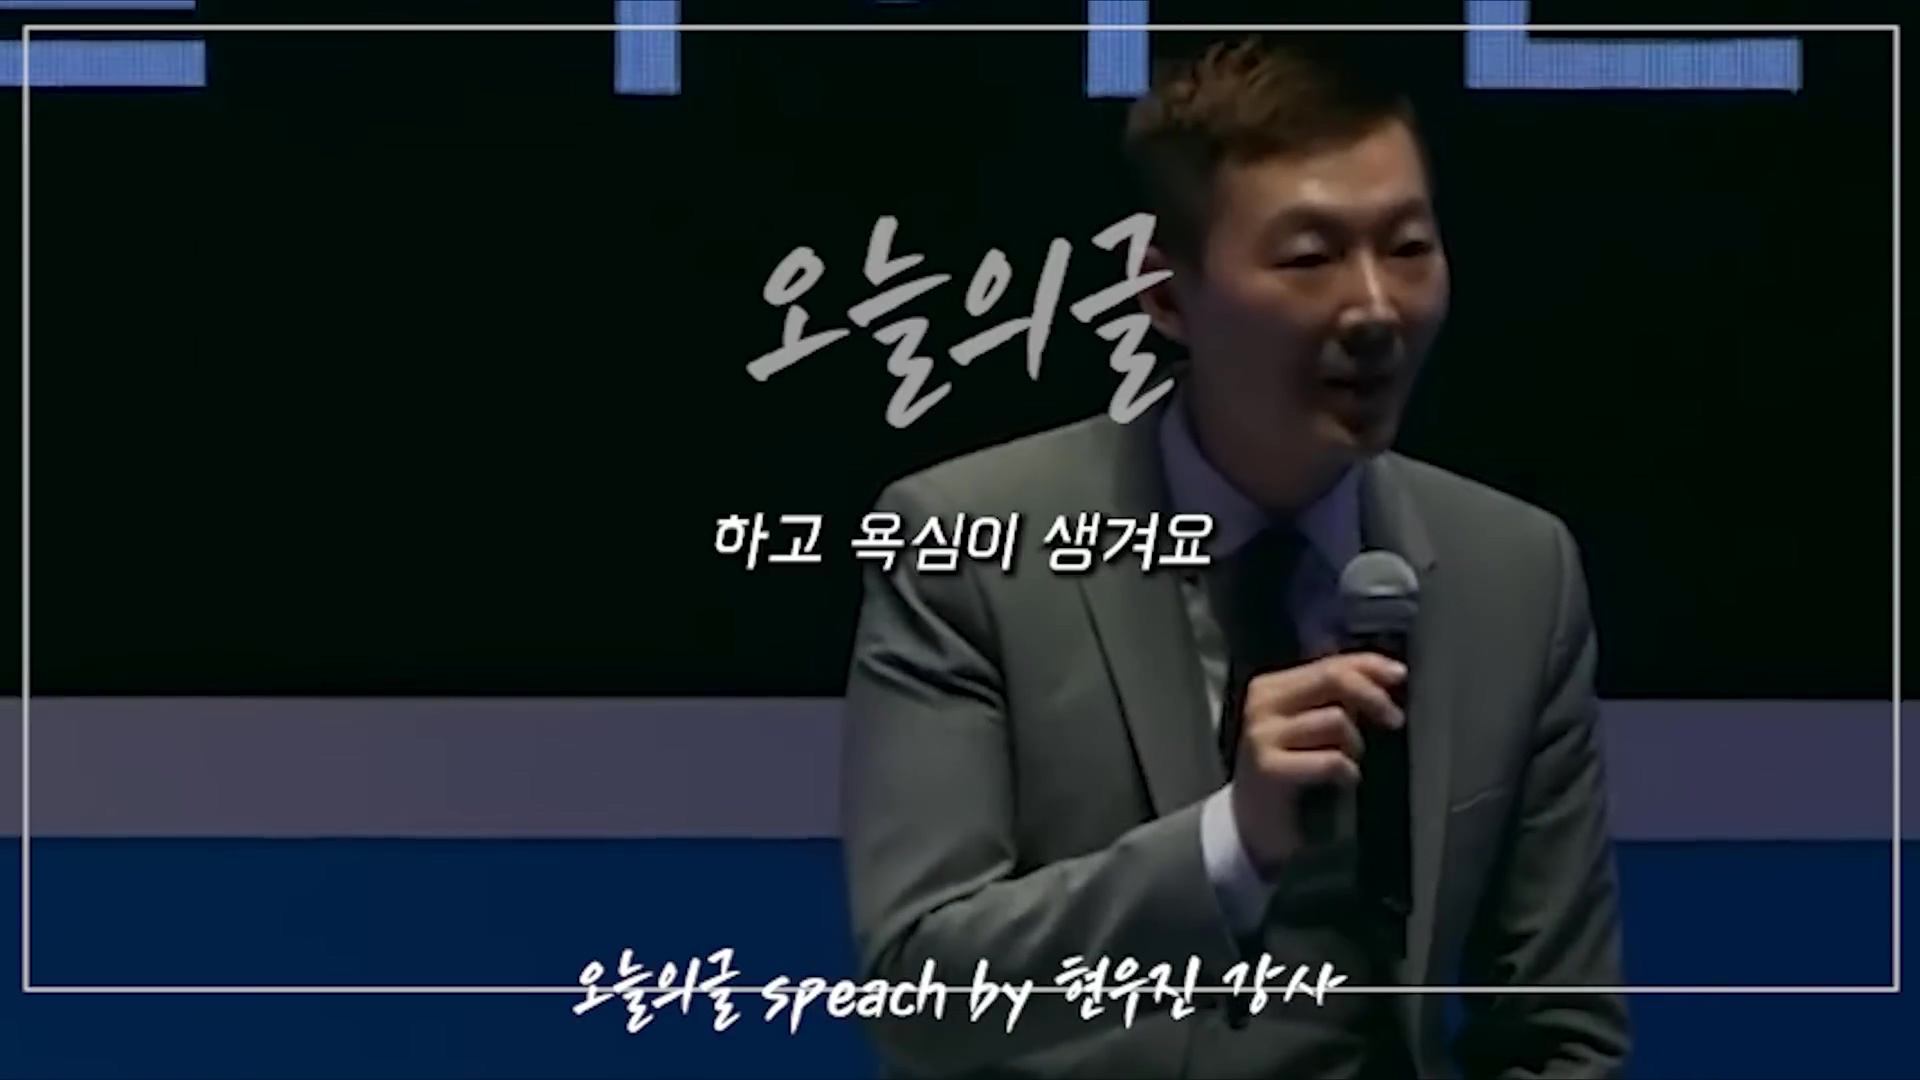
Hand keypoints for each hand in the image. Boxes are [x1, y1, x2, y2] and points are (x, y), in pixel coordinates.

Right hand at [1229, 652, 1406, 874]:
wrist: (1254, 820)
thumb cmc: (1289, 769)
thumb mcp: (1310, 724)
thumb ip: (1337, 696)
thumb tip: (1387, 674)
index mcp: (1272, 686)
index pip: (1329, 662)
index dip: (1369, 665)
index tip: (1400, 675)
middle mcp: (1262, 703)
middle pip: (1332, 679)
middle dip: (1372, 696)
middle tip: (1395, 719)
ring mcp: (1262, 734)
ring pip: (1335, 720)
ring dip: (1354, 745)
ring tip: (1348, 762)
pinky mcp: (1268, 768)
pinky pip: (1329, 759)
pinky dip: (1346, 770)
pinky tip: (1343, 781)